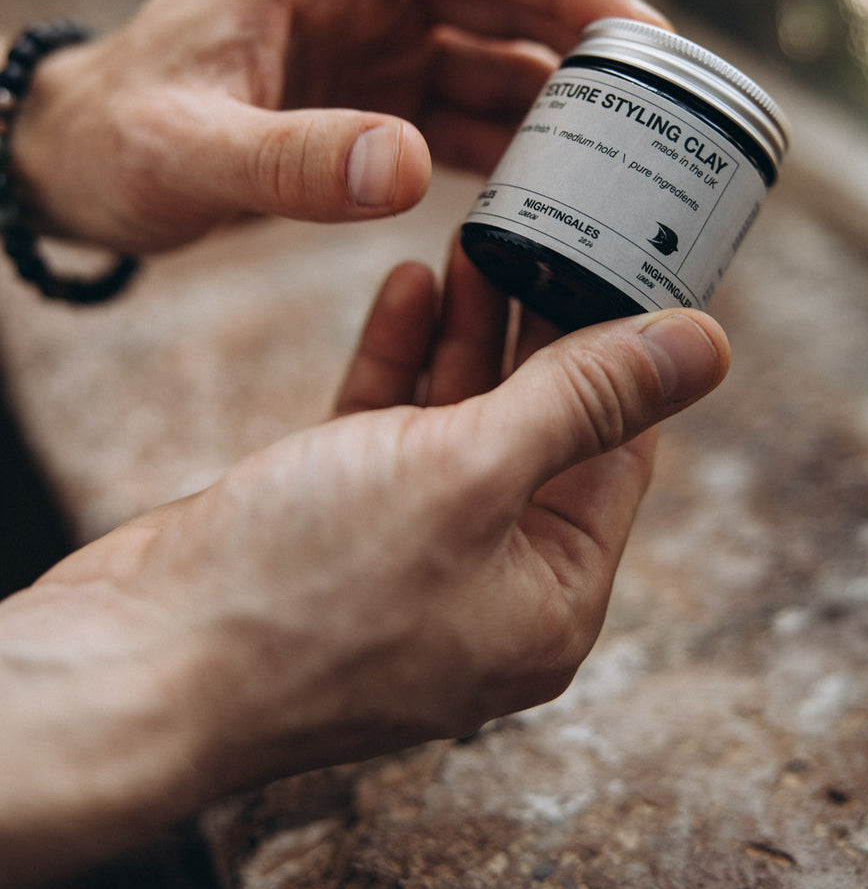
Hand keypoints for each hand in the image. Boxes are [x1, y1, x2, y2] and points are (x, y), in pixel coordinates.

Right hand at [0, 249, 728, 885]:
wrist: (136, 662)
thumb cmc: (307, 589)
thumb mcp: (471, 472)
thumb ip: (588, 400)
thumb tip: (709, 345)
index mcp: (550, 601)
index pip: (621, 451)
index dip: (628, 347)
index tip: (627, 256)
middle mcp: (489, 588)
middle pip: (543, 432)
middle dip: (541, 327)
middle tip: (546, 227)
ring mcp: (409, 563)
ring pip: (461, 425)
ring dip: (469, 333)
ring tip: (478, 238)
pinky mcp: (335, 533)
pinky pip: (389, 436)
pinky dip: (402, 364)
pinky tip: (410, 287)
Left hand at [9, 0, 663, 253]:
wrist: (71, 167)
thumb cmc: (114, 143)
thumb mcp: (189, 154)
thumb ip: (293, 162)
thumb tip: (407, 168)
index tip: (639, 31)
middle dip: (585, 38)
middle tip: (666, 100)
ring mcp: (371, 42)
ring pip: (494, 51)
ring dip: (558, 98)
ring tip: (631, 154)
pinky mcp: (372, 96)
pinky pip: (466, 107)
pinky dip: (514, 143)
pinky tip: (558, 189)